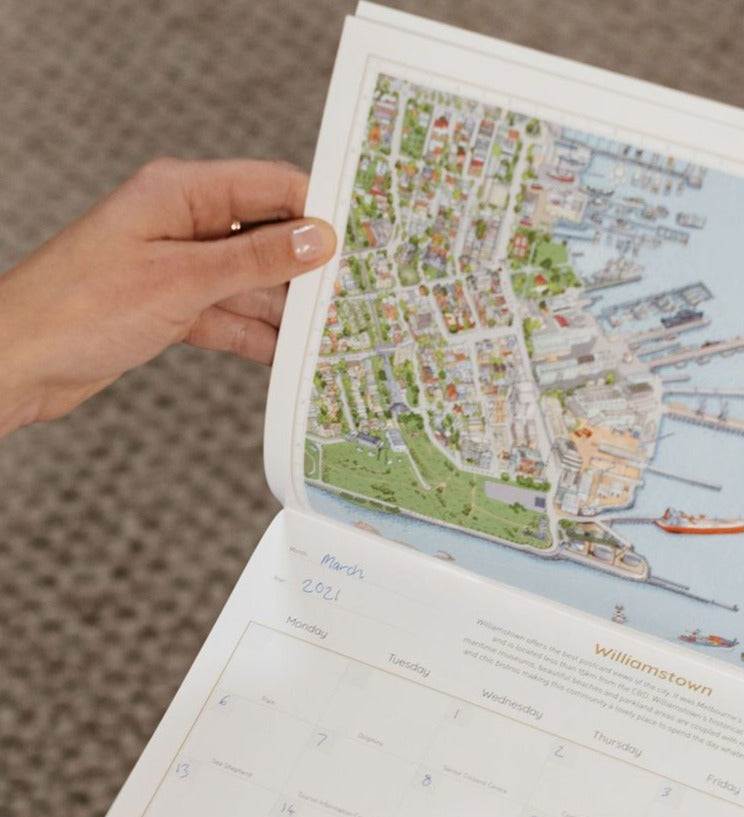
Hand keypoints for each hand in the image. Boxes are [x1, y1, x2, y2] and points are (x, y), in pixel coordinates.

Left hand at [0, 157, 336, 436]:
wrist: (20, 363)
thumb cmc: (79, 309)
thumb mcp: (181, 281)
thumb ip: (256, 260)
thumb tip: (317, 239)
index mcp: (179, 192)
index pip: (270, 186)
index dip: (319, 209)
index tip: (367, 237)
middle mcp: (182, 223)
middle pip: (268, 237)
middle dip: (311, 267)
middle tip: (362, 295)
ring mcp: (179, 268)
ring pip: (255, 283)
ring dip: (289, 310)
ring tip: (336, 334)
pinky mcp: (173, 308)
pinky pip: (233, 317)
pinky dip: (260, 336)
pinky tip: (292, 358)